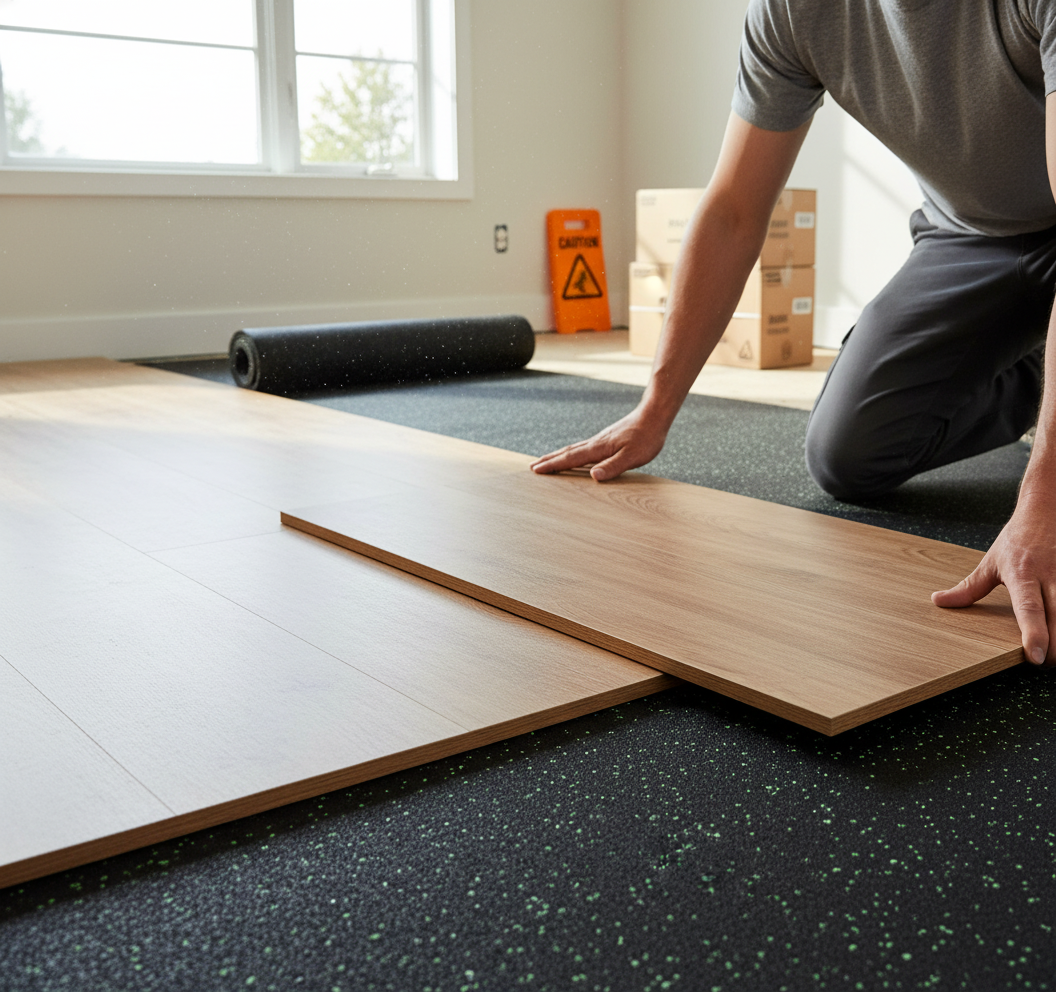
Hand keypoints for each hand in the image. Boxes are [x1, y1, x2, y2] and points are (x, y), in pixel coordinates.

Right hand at [530, 407, 668, 480]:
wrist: (653, 415)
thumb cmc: (646, 438)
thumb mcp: (633, 457)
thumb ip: (613, 467)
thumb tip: (592, 476)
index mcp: (598, 448)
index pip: (571, 458)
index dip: (553, 465)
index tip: (536, 470)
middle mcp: (595, 443)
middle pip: (567, 452)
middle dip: (549, 460)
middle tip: (532, 467)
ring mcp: (600, 439)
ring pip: (573, 448)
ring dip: (558, 455)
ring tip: (546, 460)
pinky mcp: (606, 439)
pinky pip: (582, 447)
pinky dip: (571, 452)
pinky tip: (574, 455)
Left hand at [932, 490, 1055, 665]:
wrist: (1047, 508)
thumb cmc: (1018, 538)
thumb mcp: (991, 561)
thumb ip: (969, 587)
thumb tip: (939, 601)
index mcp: (1022, 575)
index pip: (1029, 609)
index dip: (1033, 634)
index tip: (1035, 657)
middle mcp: (1050, 576)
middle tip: (1045, 662)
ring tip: (1054, 650)